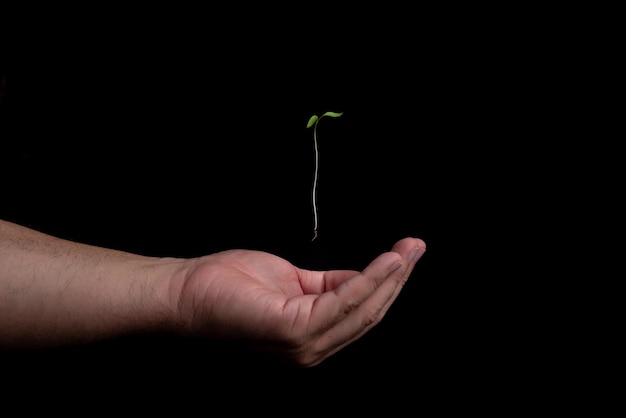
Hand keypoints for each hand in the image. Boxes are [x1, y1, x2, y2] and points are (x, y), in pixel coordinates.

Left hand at [173, 237, 425, 366]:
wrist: (187, 290)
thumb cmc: (231, 285)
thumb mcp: (293, 282)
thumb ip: (329, 284)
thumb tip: (363, 274)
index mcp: (312, 336)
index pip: (360, 313)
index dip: (387, 283)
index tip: (406, 254)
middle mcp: (312, 349)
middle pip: (368, 314)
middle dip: (397, 279)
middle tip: (416, 247)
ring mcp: (304, 345)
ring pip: (362, 310)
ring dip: (390, 277)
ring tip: (408, 250)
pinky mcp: (294, 331)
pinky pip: (342, 302)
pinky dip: (368, 280)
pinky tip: (386, 261)